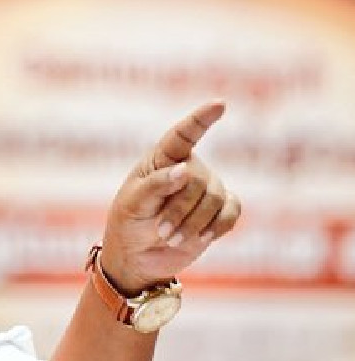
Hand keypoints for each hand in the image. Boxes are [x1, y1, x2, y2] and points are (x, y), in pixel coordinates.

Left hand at [100, 100, 240, 295]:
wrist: (138, 256)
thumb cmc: (129, 223)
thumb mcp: (132, 204)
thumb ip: (156, 185)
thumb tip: (185, 170)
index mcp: (163, 159)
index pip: (183, 135)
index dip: (201, 119)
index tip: (219, 104)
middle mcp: (189, 168)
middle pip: (198, 181)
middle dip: (180, 210)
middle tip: (162, 231)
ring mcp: (207, 188)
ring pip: (214, 200)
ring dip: (193, 224)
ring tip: (171, 238)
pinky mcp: (220, 211)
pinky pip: (232, 212)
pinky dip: (216, 227)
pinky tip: (201, 238)